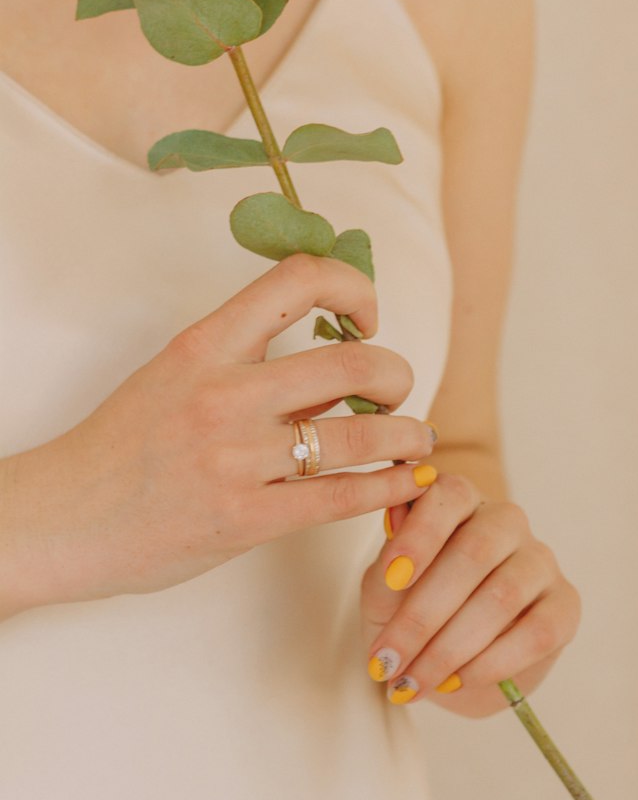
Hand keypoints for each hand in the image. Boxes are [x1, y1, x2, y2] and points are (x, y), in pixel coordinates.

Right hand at [0, 253, 437, 616]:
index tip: (368, 316)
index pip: (299, 280)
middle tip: (398, 391)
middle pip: (354, 361)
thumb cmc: (122, 449)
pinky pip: (343, 497)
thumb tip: (328, 341)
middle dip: (396, 373)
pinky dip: (390, 487)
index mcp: (205, 345)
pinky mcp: (246, 519)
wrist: (60, 519)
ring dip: (407, 434)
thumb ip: (241, 355)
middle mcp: (224, 393)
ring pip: (361, 433)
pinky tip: (406, 483)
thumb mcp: (174, 373)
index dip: (355, 287)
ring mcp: (236, 459)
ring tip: (416, 440)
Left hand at [359, 473, 581, 717]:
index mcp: (461, 502)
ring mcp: (541, 561)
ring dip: (450, 648)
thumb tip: (393, 532)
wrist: (447, 661)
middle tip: (386, 660)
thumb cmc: (411, 610)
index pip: (450, 496)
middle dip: (423, 615)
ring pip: (504, 596)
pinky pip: (537, 632)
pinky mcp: (565, 605)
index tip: (391, 577)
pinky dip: (490, 663)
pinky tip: (456, 681)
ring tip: (413, 681)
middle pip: (475, 552)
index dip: (421, 534)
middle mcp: (506, 522)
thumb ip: (387, 567)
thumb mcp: (384, 592)